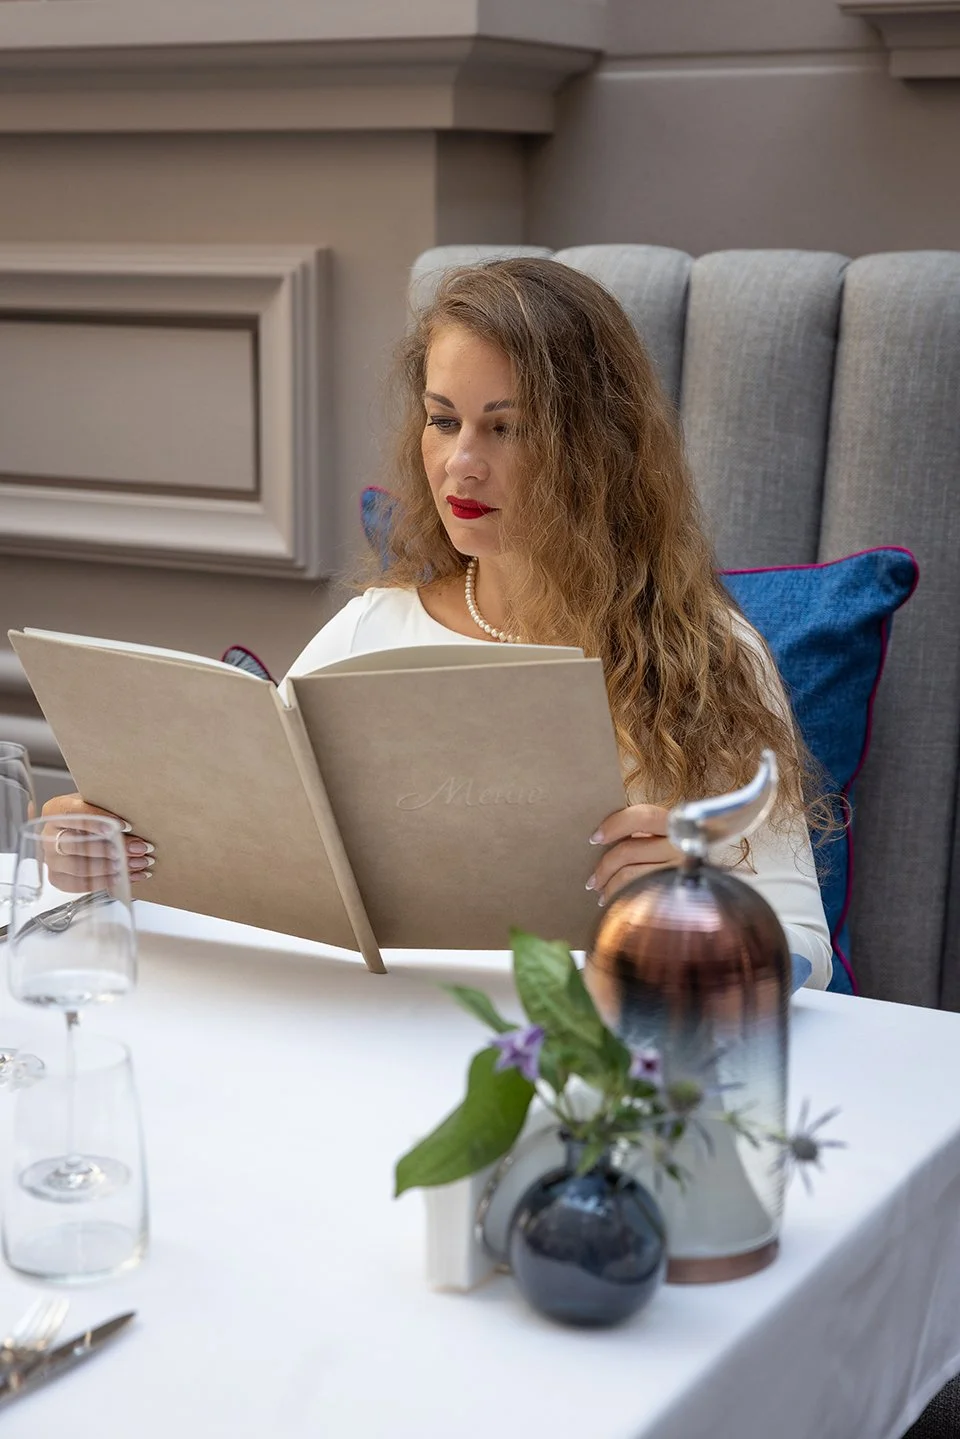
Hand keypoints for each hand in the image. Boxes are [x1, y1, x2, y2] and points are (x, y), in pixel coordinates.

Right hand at [40, 793, 154, 892]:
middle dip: (109, 848)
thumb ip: (109, 809)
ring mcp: (51, 859)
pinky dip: (105, 882)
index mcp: (56, 810)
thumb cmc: (89, 816)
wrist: (74, 832)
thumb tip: (134, 826)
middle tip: (136, 849)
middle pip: (76, 844)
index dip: (100, 822)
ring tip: (137, 864)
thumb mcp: (96, 804)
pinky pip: (79, 884)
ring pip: (78, 867)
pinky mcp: (57, 877)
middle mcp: (48, 835)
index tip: (126, 826)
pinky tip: (125, 876)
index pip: (75, 814)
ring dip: (111, 868)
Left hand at [585, 804, 680, 906]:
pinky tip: (615, 901)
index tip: (594, 838)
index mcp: (676, 823)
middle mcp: (682, 845)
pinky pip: (641, 895)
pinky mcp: (679, 892)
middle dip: (604, 866)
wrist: (706, 885)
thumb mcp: (663, 838)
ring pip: (631, 876)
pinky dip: (622, 898)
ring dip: (609, 885)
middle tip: (592, 880)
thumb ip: (641, 833)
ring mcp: (681, 870)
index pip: (643, 816)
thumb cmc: (673, 856)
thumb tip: (599, 839)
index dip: (615, 824)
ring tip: (600, 892)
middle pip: (629, 851)